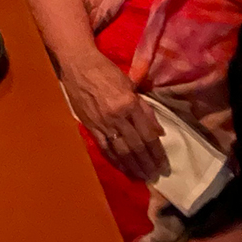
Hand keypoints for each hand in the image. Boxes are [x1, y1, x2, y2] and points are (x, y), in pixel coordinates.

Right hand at [62, 55, 167, 181]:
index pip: (148, 134)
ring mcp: (102, 123)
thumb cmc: (106, 71)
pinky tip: (122, 168)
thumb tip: (158, 131)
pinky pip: (104, 148)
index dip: (157, 152)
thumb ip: (145, 109)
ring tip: (141, 177)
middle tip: (155, 175)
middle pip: (136, 146)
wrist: (78, 65)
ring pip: (120, 151)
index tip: (163, 164)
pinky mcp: (90, 126)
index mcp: (130, 104)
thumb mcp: (130, 86)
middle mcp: (117, 117)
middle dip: (147, 163)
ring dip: (132, 166)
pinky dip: (114, 160)